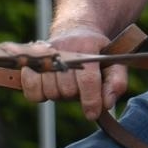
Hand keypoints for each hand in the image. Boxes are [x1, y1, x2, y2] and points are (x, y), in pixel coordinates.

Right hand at [4, 25, 126, 121]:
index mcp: (88, 46)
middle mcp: (64, 48)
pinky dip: (39, 95)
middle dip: (76, 96)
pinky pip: (31, 90)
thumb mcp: (114, 62)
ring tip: (67, 84)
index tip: (93, 114)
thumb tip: (107, 104)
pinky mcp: (30, 62)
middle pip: (68, 88)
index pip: (87, 79)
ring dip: (60, 95)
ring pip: (50, 91)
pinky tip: (49, 86)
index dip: (91, 100)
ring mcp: (44, 55)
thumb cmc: (97, 53)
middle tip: (80, 88)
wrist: (76, 33)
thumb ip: (116, 82)